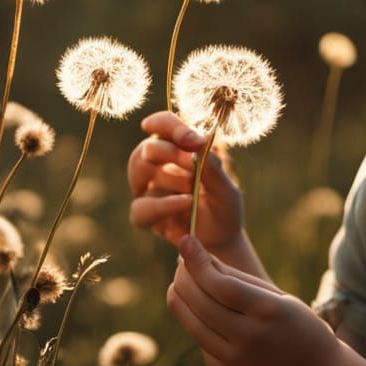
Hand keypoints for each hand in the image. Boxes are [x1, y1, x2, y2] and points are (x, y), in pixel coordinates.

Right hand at [127, 111, 243, 252]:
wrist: (221, 241)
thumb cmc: (224, 207)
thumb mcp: (226, 189)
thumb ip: (214, 168)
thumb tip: (200, 144)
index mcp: (180, 150)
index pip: (164, 126)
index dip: (163, 123)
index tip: (161, 127)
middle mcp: (160, 166)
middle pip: (148, 147)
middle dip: (169, 152)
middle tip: (192, 164)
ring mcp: (150, 189)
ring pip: (138, 170)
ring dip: (168, 178)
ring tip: (192, 190)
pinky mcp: (146, 215)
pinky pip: (140, 207)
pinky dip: (163, 205)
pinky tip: (185, 204)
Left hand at [167, 235, 344, 365]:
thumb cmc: (299, 325)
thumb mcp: (278, 296)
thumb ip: (238, 279)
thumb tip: (200, 260)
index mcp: (268, 312)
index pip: (220, 284)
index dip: (198, 261)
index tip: (186, 241)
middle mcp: (248, 339)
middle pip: (201, 303)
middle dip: (184, 276)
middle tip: (182, 259)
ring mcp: (234, 362)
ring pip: (192, 324)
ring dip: (180, 298)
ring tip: (181, 280)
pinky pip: (201, 341)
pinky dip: (196, 321)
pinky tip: (202, 309)